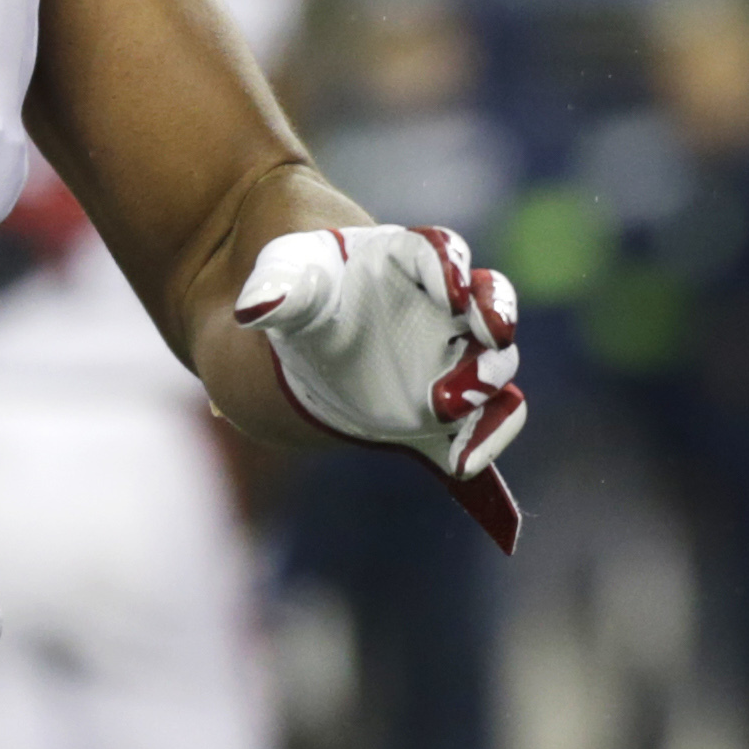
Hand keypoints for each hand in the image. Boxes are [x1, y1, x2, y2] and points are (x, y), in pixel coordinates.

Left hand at [234, 224, 528, 548]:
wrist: (306, 324)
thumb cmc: (301, 282)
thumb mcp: (283, 277)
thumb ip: (277, 289)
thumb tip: (254, 306)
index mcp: (411, 260)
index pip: (443, 254)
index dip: (454, 268)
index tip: (455, 291)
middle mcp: (449, 308)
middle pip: (490, 313)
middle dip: (492, 334)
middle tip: (473, 363)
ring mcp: (452, 359)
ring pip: (494, 373)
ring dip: (487, 402)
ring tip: (463, 446)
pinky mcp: (444, 411)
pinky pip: (476, 432)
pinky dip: (482, 457)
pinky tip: (479, 494)